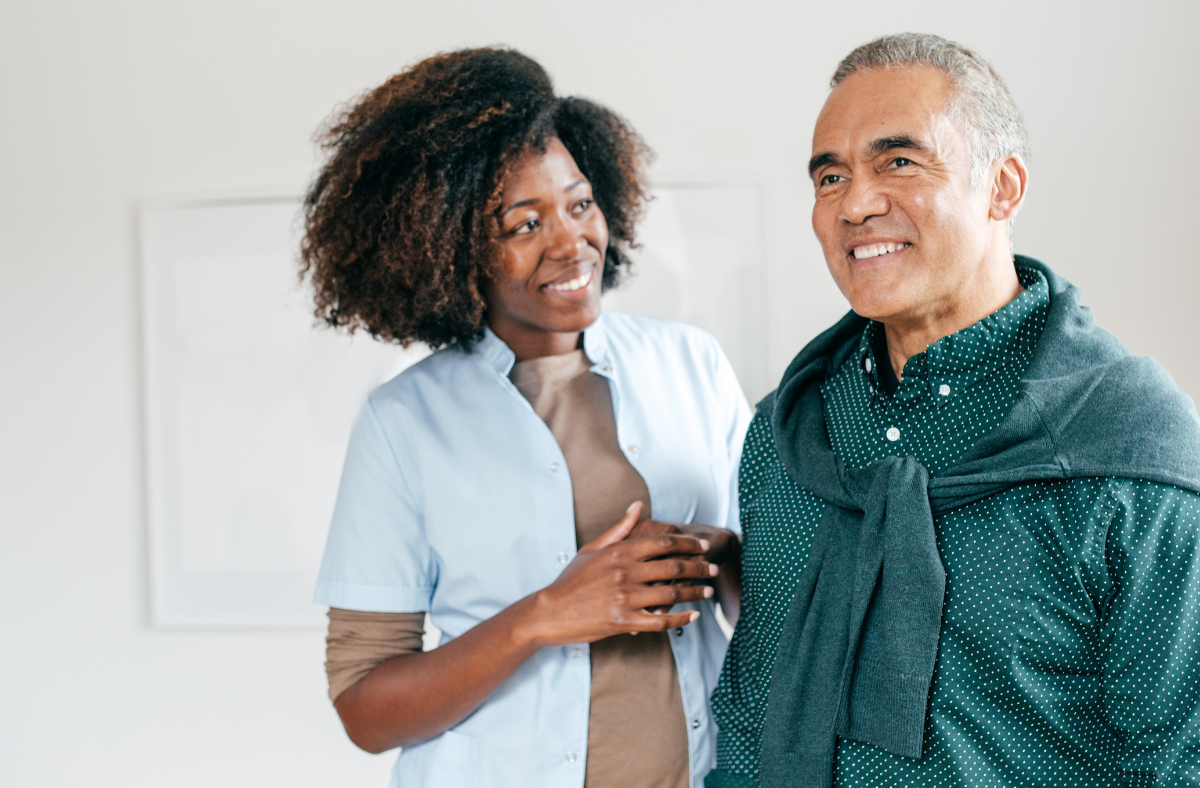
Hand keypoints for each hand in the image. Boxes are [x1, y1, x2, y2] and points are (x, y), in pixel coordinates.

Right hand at [522, 502, 717, 647]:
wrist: (550, 612)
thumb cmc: (571, 581)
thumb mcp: (592, 549)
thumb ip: (619, 529)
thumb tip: (637, 506)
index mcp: (619, 552)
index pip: (664, 542)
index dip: (689, 544)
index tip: (703, 547)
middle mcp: (625, 573)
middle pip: (674, 567)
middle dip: (699, 567)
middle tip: (713, 569)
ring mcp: (625, 599)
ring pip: (671, 594)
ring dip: (694, 592)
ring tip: (707, 591)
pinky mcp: (624, 622)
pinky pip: (660, 621)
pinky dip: (681, 619)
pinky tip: (693, 616)